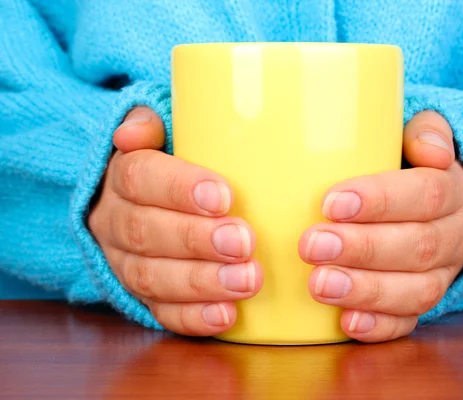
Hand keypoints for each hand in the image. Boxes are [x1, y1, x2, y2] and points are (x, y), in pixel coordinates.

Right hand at [89, 107, 262, 335]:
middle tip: (244, 242)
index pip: (140, 178)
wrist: (137, 202)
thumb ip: (148, 122)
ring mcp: (124, 263)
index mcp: (123, 177)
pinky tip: (227, 315)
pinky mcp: (140, 295)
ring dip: (201, 282)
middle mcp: (116, 222)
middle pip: (147, 233)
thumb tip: (132, 132)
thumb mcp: (159, 132)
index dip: (180, 189)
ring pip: (152, 278)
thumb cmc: (168, 162)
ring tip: (247, 281)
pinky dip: (193, 317)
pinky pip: (159, 312)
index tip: (224, 197)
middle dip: (198, 240)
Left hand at [299, 111, 462, 342]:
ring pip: (417, 291)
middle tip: (312, 245)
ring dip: (367, 290)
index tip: (331, 203)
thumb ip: (427, 131)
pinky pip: (411, 322)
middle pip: (418, 247)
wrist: (445, 206)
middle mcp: (455, 235)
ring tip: (320, 285)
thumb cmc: (413, 166)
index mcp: (453, 190)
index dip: (381, 201)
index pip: (426, 195)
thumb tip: (431, 149)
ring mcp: (444, 273)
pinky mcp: (425, 301)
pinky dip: (380, 326)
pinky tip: (346, 322)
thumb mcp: (424, 136)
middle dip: (362, 249)